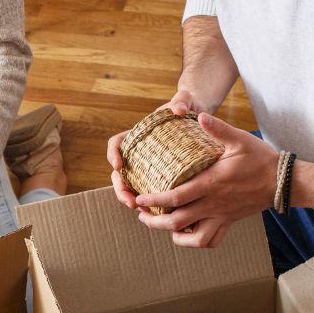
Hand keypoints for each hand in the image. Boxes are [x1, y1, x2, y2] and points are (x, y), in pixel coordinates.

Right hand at [107, 91, 214, 208]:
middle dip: (120, 188)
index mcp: (138, 135)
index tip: (118, 165)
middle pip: (119, 172)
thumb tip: (178, 109)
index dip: (112, 155)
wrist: (201, 117)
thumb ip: (181, 100)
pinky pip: (149, 191)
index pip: (116, 144)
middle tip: (130, 200)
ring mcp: (148, 166)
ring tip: (140, 210)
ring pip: (131, 185)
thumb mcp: (186, 100)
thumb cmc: (189, 107)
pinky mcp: (160, 176)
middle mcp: (139, 153)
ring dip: (130, 199)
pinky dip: (150, 203)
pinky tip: (158, 212)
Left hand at [131, 111, 278, 248]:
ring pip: (193, 238)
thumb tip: (200, 116)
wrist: (283, 182)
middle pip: (177, 222)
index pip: (176, 197)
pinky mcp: (229, 222)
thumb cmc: (261, 159)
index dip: (154, 200)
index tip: (139, 198)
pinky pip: (210, 240)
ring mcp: (221, 216)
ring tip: (162, 226)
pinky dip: (195, 241)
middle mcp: (213, 204)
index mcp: (211, 184)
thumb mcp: (240, 140)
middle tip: (141, 214)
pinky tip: (186, 233)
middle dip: (154, 221)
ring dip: (174, 235)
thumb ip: (218, 128)